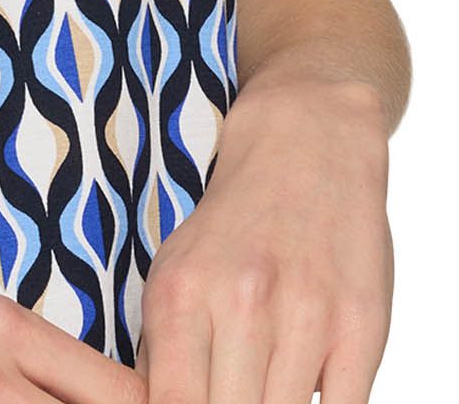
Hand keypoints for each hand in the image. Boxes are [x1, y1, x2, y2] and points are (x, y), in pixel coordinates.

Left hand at [134, 75, 393, 399]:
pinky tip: (307, 384)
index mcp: (181, 294)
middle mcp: (242, 303)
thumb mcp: (174, 273)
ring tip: (265, 385)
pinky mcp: (363, 327)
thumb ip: (162, 350)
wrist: (306, 145)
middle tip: (232, 391)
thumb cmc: (231, 225)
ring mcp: (307, 316)